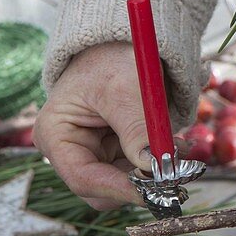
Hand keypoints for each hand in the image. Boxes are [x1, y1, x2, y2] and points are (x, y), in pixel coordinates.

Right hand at [34, 42, 177, 209]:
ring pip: (127, 182)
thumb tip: (153, 167)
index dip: (118, 189)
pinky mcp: (116, 153)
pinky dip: (159, 162)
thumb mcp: (124, 89)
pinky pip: (139, 170)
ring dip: (155, 172)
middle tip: (175, 171)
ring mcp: (93, 153)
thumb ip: (136, 129)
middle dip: (140, 182)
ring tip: (180, 147)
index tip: (153, 191)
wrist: (121, 44)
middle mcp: (70, 151)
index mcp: (55, 135)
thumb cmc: (112, 59)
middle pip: (104, 187)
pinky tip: (176, 144)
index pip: (82, 177)